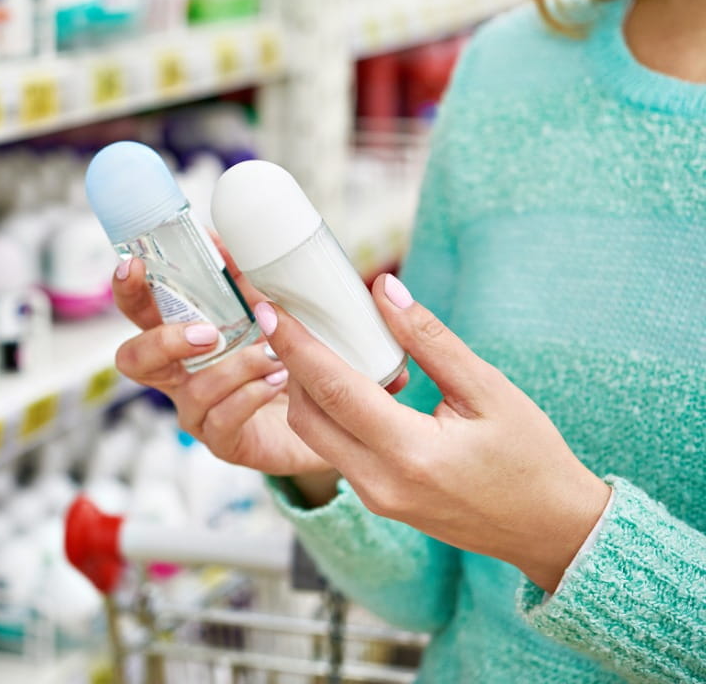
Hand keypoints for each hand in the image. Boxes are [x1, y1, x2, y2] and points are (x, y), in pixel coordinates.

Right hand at [110, 251, 327, 476]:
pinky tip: (276, 381)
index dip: (127, 290)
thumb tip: (219, 238)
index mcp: (180, 337)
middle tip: (207, 333)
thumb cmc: (282, 356)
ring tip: (272, 355)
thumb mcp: (263, 309)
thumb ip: (239, 278)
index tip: (135, 266)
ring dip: (235, 368)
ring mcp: (197, 412)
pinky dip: (250, 395)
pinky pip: (222, 421)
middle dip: (163, 342)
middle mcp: (179, 376)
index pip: (139, 312)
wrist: (323, 413)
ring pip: (192, 392)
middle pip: (134, 360)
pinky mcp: (224, 441)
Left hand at [256, 273, 611, 592]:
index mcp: (411, 454)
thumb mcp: (488, 389)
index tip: (270, 309)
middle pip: (308, 415)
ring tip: (313, 341)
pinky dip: (327, 411)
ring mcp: (375, 498)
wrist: (550, 530)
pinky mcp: (377, 500)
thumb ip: (429, 339)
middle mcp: (381, 484)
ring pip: (316, 435)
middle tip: (286, 318)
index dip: (296, 345)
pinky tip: (343, 378)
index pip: (333, 390)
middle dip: (288, 363)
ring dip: (304, 389)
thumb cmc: (530, 458)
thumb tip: (383, 291)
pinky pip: (335, 450)